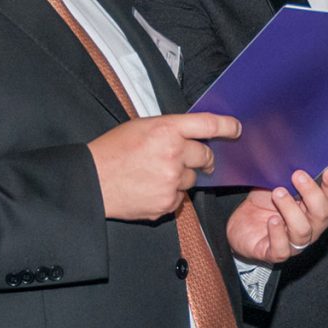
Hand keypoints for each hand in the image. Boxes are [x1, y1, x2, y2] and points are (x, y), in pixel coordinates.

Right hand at [88, 112, 238, 220]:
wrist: (91, 182)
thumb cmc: (113, 151)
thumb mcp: (142, 126)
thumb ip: (171, 129)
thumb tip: (194, 134)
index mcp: (167, 129)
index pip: (208, 125)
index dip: (227, 127)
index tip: (236, 129)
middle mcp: (173, 154)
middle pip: (206, 156)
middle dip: (202, 157)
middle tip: (192, 158)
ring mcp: (171, 180)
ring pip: (192, 179)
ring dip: (182, 176)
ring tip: (156, 173)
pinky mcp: (166, 203)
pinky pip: (180, 198)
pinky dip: (170, 194)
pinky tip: (151, 188)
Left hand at [227, 166, 327, 262]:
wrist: (241, 225)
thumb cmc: (264, 204)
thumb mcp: (277, 184)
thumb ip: (290, 176)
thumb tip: (297, 158)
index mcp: (313, 209)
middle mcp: (309, 227)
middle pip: (321, 215)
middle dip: (311, 194)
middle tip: (297, 176)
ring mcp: (293, 243)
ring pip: (302, 230)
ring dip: (291, 210)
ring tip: (278, 193)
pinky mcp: (275, 253)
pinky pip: (282, 249)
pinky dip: (278, 233)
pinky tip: (272, 220)